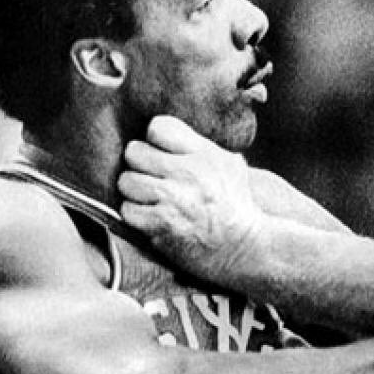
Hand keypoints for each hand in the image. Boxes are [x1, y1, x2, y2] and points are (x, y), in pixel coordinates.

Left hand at [118, 115, 265, 285]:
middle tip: (150, 177)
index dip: (155, 140)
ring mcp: (173, 198)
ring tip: (149, 198)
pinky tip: (150, 218)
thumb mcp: (230, 164)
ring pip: (127, 181)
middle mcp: (187, 172)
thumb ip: (199, 147)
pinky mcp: (162, 224)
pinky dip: (136, 216)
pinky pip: (128, 210)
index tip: (162, 153)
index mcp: (204, 153)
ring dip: (134, 191)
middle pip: (134, 152)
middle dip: (139, 165)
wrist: (247, 246)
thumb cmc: (237, 205)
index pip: (158, 127)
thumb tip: (167, 137)